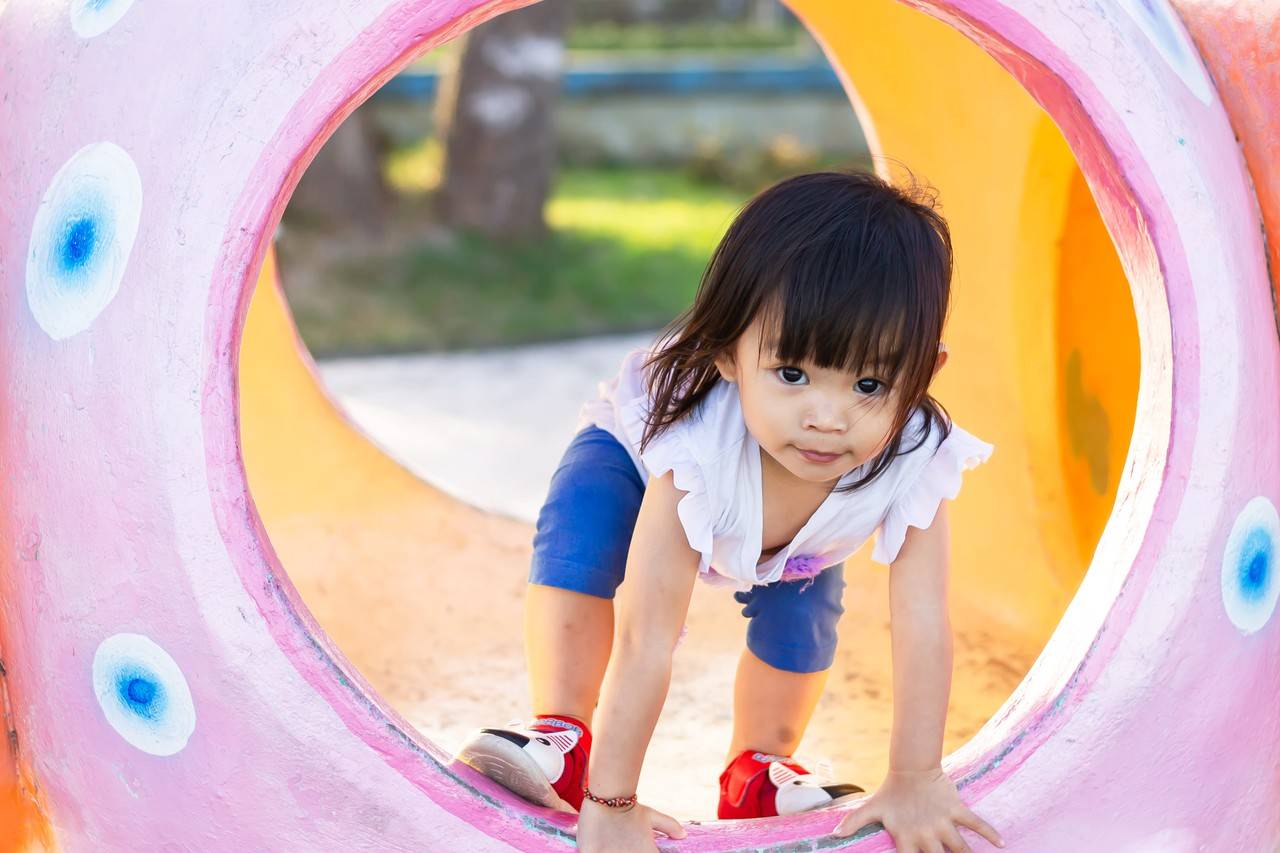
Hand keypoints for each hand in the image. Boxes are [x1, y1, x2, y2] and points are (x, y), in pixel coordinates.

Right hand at [576, 797, 685, 852]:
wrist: (606, 797)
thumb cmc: (629, 807)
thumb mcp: (651, 816)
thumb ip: (669, 826)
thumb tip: (683, 835)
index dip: (647, 852)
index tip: (638, 847)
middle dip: (626, 852)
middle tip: (622, 844)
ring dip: (612, 852)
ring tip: (611, 844)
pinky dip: (596, 852)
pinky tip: (598, 847)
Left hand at [831, 767, 1004, 851]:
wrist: (910, 768)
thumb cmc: (891, 793)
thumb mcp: (872, 809)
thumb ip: (854, 822)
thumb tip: (832, 835)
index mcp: (907, 839)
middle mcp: (927, 834)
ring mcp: (943, 822)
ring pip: (961, 847)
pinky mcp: (956, 809)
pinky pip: (976, 822)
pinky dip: (989, 832)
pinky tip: (1002, 844)